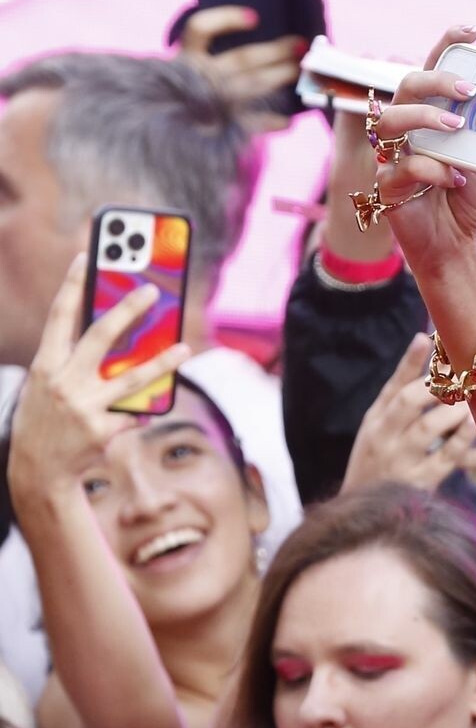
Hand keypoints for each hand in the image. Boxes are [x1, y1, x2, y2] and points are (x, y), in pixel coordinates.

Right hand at [8, 256, 190, 507]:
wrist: (38, 471)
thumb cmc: (47, 422)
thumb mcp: (48, 387)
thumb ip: (74, 363)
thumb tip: (120, 342)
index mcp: (45, 365)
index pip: (59, 316)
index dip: (72, 285)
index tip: (86, 257)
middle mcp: (63, 382)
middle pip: (100, 337)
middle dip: (127, 310)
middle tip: (151, 290)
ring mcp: (83, 407)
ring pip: (132, 378)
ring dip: (163, 362)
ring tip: (185, 348)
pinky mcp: (102, 431)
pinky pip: (133, 413)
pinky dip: (145, 409)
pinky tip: (155, 405)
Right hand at [177, 6, 304, 133]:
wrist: (167, 139)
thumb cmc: (182, 99)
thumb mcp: (184, 72)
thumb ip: (205, 57)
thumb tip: (251, 36)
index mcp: (186, 59)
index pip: (200, 28)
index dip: (227, 19)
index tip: (254, 18)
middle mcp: (200, 78)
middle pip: (242, 58)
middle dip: (275, 51)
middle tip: (300, 46)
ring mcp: (212, 104)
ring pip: (252, 84)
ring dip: (279, 77)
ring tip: (298, 71)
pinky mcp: (220, 129)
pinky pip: (253, 124)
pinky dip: (272, 122)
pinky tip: (288, 121)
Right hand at [343, 331, 475, 492]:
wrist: (365, 513)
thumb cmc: (377, 457)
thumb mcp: (378, 422)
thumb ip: (400, 384)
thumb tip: (423, 338)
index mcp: (375, 422)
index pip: (396, 387)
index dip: (417, 364)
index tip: (438, 344)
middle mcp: (385, 440)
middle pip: (410, 403)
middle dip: (439, 386)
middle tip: (464, 375)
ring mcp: (402, 462)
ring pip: (429, 428)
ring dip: (454, 410)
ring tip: (472, 400)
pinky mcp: (423, 484)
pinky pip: (447, 458)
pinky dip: (464, 440)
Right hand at [368, 28, 475, 283]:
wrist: (456, 245)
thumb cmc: (469, 197)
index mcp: (429, 114)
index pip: (431, 68)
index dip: (447, 44)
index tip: (472, 29)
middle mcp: (405, 129)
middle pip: (406, 86)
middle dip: (438, 82)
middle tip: (470, 90)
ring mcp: (391, 156)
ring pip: (391, 121)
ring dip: (427, 119)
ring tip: (458, 128)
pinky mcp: (387, 188)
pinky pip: (402, 168)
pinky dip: (432, 171)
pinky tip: (456, 180)